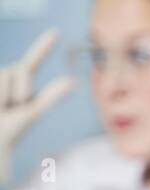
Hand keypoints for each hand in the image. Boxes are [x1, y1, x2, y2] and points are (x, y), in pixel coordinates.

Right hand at [0, 30, 74, 180]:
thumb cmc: (12, 128)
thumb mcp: (33, 110)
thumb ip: (51, 94)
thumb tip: (73, 81)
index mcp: (22, 83)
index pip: (34, 61)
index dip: (44, 46)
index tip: (57, 33)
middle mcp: (9, 75)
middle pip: (21, 71)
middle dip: (21, 90)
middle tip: (12, 107)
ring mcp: (1, 77)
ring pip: (7, 75)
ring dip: (7, 94)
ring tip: (1, 107)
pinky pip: (1, 81)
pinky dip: (0, 94)